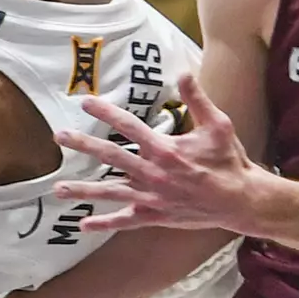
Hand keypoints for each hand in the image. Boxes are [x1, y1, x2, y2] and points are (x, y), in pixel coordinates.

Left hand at [54, 73, 274, 235]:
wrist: (240, 200)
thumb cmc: (229, 161)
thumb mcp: (218, 125)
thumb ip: (198, 99)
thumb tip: (183, 72)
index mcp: (166, 149)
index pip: (129, 126)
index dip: (106, 112)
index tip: (87, 101)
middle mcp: (153, 173)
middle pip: (110, 156)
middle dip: (83, 145)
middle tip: (60, 136)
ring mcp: (152, 196)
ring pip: (110, 192)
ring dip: (83, 191)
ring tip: (58, 189)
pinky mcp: (155, 215)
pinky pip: (126, 221)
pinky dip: (105, 223)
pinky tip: (83, 225)